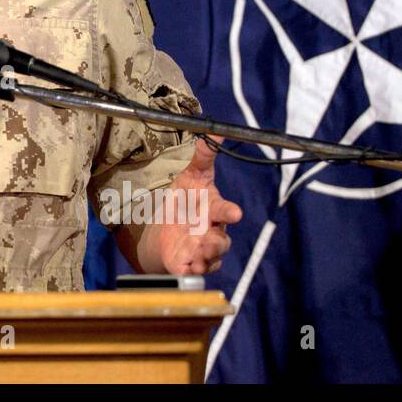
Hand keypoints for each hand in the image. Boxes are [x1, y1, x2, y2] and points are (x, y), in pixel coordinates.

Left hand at [155, 134, 242, 275]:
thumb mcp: (190, 176)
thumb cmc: (185, 200)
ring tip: (197, 255)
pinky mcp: (190, 264)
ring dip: (205, 256)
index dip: (230, 211)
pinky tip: (188, 268)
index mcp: (214, 210)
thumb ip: (203, 157)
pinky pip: (195, 271)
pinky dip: (193, 270)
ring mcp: (203, 250)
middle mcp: (213, 232)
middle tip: (207, 240)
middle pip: (221, 240)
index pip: (225, 210)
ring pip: (211, 257)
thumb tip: (215, 131)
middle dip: (216, 242)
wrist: (165, 228)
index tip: (235, 212)